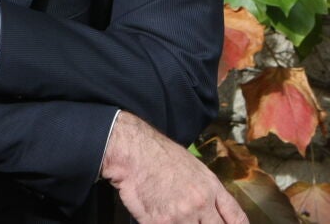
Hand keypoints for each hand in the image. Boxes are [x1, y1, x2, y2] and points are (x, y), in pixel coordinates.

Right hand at [101, 113, 246, 223]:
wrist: (132, 153)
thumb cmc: (159, 156)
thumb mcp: (194, 168)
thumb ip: (207, 191)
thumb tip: (213, 211)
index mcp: (212, 189)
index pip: (237, 219)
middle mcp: (201, 204)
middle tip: (195, 221)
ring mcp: (181, 216)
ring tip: (175, 217)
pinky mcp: (160, 223)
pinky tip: (159, 218)